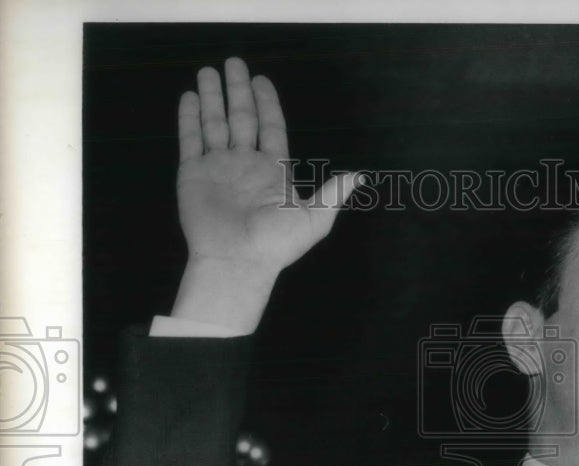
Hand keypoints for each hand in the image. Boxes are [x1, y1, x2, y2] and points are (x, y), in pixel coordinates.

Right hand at [171, 57, 360, 332]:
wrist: (238, 261)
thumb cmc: (276, 243)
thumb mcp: (314, 218)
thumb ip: (333, 193)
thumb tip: (359, 176)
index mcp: (273, 171)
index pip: (270, 128)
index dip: (267, 104)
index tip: (262, 80)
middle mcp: (244, 164)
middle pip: (241, 118)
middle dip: (238, 91)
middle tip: (233, 63)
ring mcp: (218, 168)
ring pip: (214, 123)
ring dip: (212, 97)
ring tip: (208, 70)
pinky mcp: (193, 174)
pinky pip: (190, 140)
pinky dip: (189, 118)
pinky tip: (189, 96)